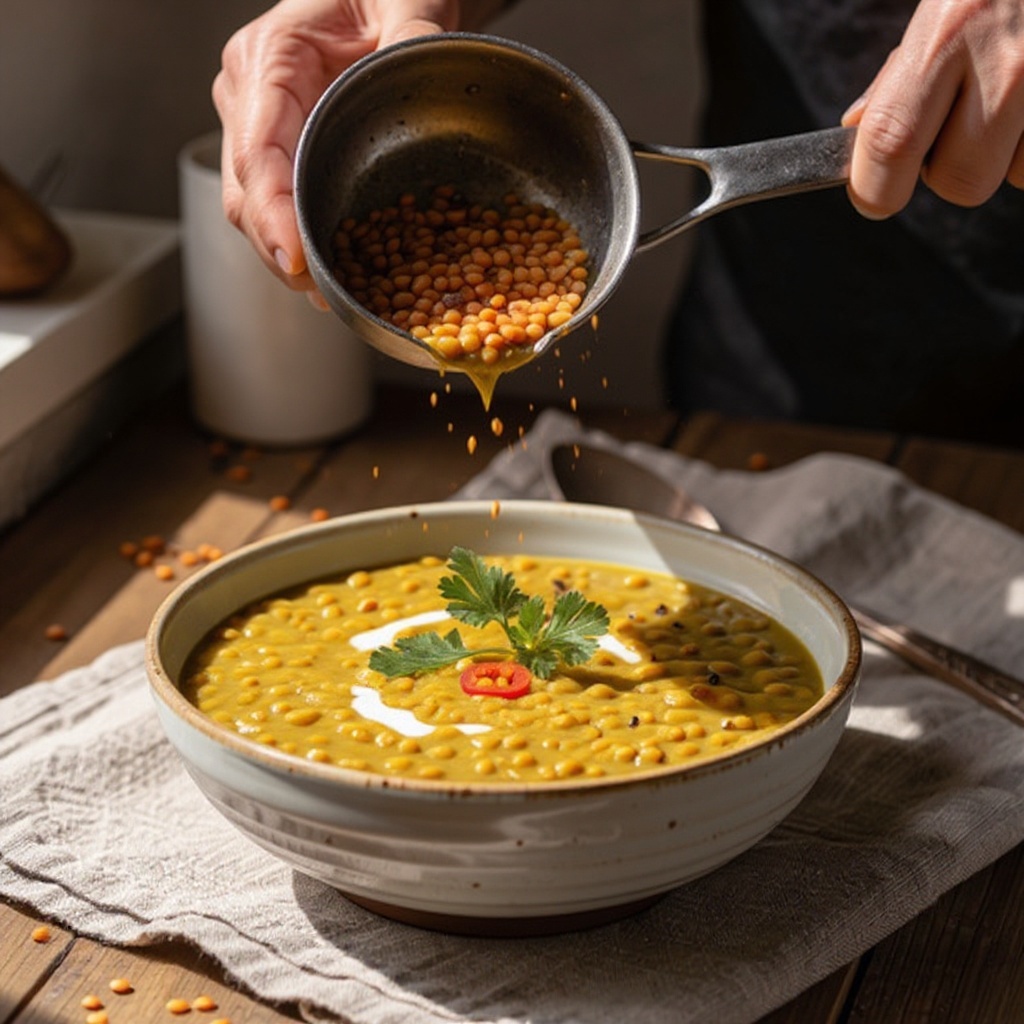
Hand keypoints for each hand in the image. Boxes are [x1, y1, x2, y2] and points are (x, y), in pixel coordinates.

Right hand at [212, 0, 458, 297]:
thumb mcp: (408, 1)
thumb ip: (415, 37)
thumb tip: (426, 76)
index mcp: (272, 58)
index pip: (256, 151)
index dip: (272, 214)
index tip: (295, 261)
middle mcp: (250, 94)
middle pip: (245, 193)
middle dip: (280, 250)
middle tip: (324, 294)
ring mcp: (258, 125)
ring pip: (253, 208)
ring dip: (288, 256)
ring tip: (331, 293)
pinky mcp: (278, 149)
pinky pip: (278, 203)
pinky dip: (301, 241)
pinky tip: (334, 269)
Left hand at [842, 0, 1023, 218]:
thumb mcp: (938, 7)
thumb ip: (898, 76)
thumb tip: (856, 133)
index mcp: (945, 36)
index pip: (890, 144)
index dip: (875, 189)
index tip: (875, 196)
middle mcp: (1006, 62)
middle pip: (959, 182)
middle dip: (951, 171)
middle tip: (959, 128)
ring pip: (1012, 176)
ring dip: (1004, 154)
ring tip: (1010, 99)